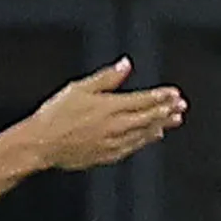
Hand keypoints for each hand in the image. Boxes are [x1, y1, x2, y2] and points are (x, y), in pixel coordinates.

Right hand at [23, 60, 184, 171]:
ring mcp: (112, 142)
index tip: (174, 93)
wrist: (39, 145)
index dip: (161, 96)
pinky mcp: (106, 155)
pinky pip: (132, 147)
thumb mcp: (78, 88)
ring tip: (173, 120)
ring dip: (160, 125)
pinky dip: (145, 140)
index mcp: (109, 106)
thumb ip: (106, 78)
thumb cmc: (55, 116)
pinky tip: (152, 136)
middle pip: (148, 117)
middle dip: (166, 110)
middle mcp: (115, 125)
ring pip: (143, 133)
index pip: (144, 100)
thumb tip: (125, 65)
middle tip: (181, 107)